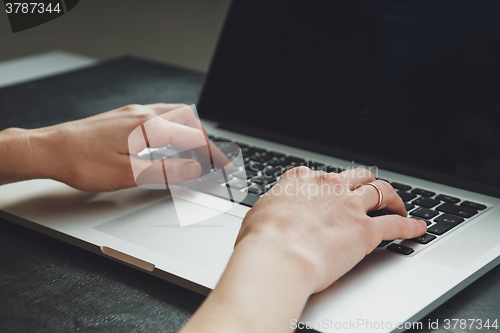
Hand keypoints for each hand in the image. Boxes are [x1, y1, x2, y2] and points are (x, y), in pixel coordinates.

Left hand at [22, 103, 227, 190]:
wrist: (49, 149)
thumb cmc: (82, 162)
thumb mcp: (128, 174)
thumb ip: (166, 171)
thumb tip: (194, 169)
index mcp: (148, 126)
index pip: (192, 137)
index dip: (213, 153)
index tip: (223, 165)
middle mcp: (142, 114)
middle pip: (187, 119)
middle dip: (204, 138)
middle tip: (211, 159)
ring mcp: (132, 113)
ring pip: (173, 114)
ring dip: (189, 130)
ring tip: (194, 151)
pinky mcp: (123, 117)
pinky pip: (159, 116)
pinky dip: (173, 127)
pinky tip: (167, 141)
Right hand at [236, 166, 426, 292]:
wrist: (278, 255)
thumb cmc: (262, 238)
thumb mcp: (259, 212)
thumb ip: (273, 207)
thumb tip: (270, 212)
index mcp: (302, 180)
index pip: (323, 175)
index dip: (332, 184)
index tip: (334, 191)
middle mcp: (329, 186)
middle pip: (359, 176)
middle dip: (368, 183)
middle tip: (373, 193)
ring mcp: (350, 205)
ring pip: (382, 191)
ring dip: (393, 198)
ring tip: (398, 205)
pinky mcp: (366, 230)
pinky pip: (396, 224)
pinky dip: (410, 225)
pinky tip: (418, 227)